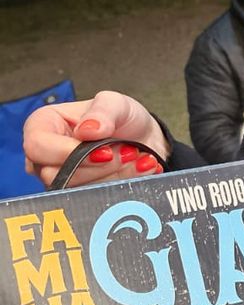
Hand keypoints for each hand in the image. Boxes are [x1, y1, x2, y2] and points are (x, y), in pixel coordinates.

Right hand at [23, 90, 167, 187]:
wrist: (144, 140)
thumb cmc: (122, 118)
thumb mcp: (116, 103)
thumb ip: (103, 112)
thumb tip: (87, 130)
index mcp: (43, 125)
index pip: (37, 146)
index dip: (69, 152)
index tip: (105, 150)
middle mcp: (45, 157)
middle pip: (55, 174)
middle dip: (98, 167)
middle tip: (128, 152)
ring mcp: (61, 179)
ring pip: (76, 191)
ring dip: (113, 176)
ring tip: (135, 157)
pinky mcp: (79, 196)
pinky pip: (94, 200)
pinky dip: (122, 186)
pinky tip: (139, 170)